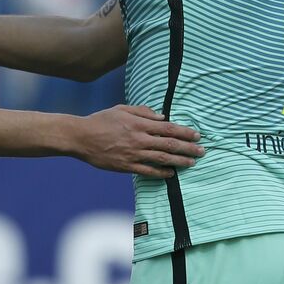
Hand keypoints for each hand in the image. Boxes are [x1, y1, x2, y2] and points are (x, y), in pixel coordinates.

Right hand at [77, 105, 203, 177]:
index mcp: (138, 124)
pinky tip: (171, 174)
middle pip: (169, 145)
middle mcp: (139, 139)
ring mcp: (133, 154)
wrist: (81, 137)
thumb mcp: (122, 109)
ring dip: (179, 161)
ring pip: (162, 159)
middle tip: (202, 151)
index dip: (184, 132)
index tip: (196, 135)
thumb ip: (143, 112)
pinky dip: (161, 173)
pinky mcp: (126, 166)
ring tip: (192, 163)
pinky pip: (147, 171)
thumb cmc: (100, 121)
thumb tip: (162, 116)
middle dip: (188, 148)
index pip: (168, 128)